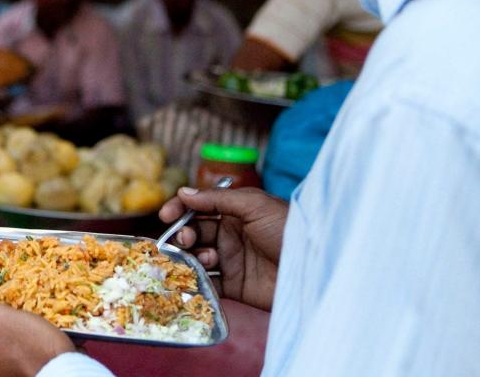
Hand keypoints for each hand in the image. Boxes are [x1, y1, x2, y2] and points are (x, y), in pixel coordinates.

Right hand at [158, 186, 286, 310]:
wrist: (314, 266)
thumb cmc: (287, 228)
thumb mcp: (253, 205)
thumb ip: (216, 199)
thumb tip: (183, 192)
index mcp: (236, 212)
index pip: (200, 207)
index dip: (180, 209)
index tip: (166, 216)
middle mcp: (231, 235)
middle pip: (195, 232)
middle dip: (185, 234)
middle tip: (186, 240)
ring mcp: (233, 261)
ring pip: (198, 257)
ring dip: (194, 256)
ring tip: (209, 259)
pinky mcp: (236, 287)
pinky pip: (209, 283)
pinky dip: (197, 281)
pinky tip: (196, 278)